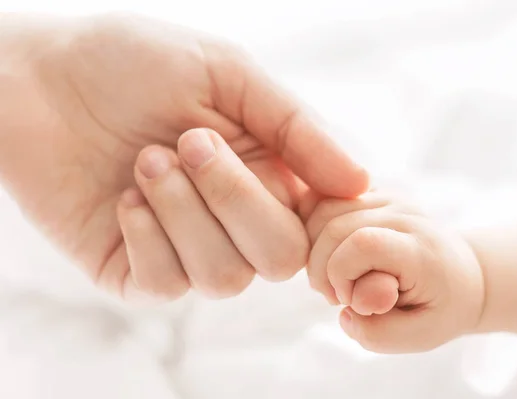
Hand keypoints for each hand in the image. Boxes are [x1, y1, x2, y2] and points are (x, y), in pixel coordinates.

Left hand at [0, 13, 367, 299]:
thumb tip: (361, 182)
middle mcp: (232, 220)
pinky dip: (147, 236)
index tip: (271, 163)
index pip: (315, 222)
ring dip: (184, 212)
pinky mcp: (135, 271)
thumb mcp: (228, 73)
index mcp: (266, 174)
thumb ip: (297, 128)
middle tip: (188, 140)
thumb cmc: (135, 63)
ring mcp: (185, 250)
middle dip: (234, 198)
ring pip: (224, 279)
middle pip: (278, 258)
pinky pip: (165, 285)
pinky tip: (125, 197)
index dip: (310, 209)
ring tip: (146, 159)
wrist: (40, 77)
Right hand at [304, 192, 483, 352]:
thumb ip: (381, 333)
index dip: (341, 275)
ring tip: (336, 277)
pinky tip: (331, 255)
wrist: (461, 274)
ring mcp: (387, 198)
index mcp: (420, 249)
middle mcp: (404, 213)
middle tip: (340, 297)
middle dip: (321, 270)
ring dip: (314, 250)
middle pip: (333, 227)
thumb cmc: (439, 308)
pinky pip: (324, 200)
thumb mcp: (420, 337)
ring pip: (321, 210)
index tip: (352, 301)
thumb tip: (345, 311)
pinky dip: (316, 230)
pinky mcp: (371, 192)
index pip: (363, 244)